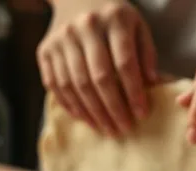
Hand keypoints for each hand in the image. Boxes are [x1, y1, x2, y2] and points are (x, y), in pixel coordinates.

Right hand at [37, 0, 158, 136]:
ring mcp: (61, 39)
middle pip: (99, 77)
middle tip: (123, 128)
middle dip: (113, 108)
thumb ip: (146, 53)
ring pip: (76, 85)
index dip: (134, 92)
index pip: (125, 63)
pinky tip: (85, 117)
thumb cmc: (112, 16)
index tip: (141, 113)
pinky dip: (70, 105)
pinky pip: (55, 85)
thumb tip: (151, 85)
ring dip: (92, 112)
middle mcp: (84, 27)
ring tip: (106, 128)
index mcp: (114, 18)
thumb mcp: (136, 24)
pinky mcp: (45, 51)